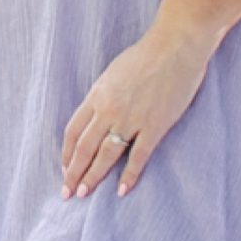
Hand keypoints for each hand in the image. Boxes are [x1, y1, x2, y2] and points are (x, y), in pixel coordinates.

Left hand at [60, 28, 212, 199]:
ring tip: (84, 194)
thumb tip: (96, 115)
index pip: (73, 131)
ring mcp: (131, 119)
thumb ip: (103, 95)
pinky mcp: (155, 125)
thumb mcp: (114, 72)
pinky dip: (129, 175)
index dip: (67, 154)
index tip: (65, 170)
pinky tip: (122, 190)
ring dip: (93, 177)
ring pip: (106, 155)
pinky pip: (138, 156)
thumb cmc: (146, 55)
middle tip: (68, 193)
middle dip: (74, 173)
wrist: (176, 46)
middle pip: (84, 147)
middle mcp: (109, 109)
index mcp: (97, 95)